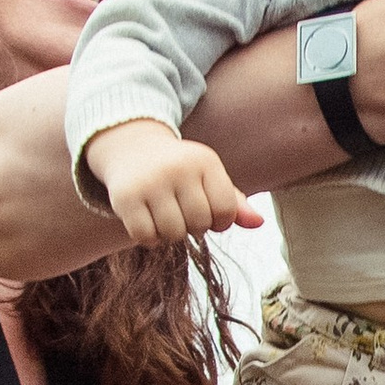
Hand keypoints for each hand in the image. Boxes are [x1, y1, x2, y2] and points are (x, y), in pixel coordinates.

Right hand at [86, 120, 263, 246]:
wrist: (131, 147)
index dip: (219, 221)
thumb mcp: (208, 177)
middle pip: (199, 225)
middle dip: (193, 227)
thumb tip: (258, 223)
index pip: (225, 211)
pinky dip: (149, 238)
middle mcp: (178, 168)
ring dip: (170, 234)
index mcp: (205, 161)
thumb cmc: (179, 169)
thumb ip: (234, 202)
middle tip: (181, 212)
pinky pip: (145, 236)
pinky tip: (147, 221)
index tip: (208, 213)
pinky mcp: (126, 197)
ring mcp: (150, 182)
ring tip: (165, 216)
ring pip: (173, 233)